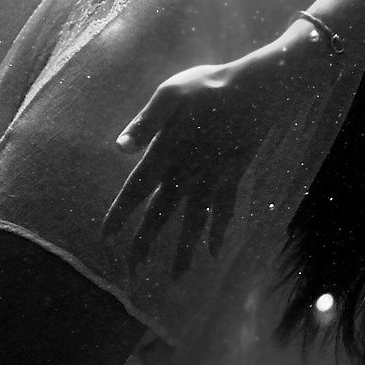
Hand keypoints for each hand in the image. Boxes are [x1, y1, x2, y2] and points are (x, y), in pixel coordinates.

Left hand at [101, 21, 322, 275]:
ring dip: (184, 250)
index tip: (107, 237)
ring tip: (177, 277)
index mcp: (165, 152)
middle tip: (132, 268)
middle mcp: (187, 172)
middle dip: (146, 241)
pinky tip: (217, 252)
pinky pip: (225, 210)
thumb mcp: (171, 94)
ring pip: (194, 221)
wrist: (256, 90)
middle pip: (162, 214)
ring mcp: (212, 177)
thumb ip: (145, 123)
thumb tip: (120, 148)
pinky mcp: (233, 175)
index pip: (137, 190)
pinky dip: (219, 231)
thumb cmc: (210, 87)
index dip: (121, 214)